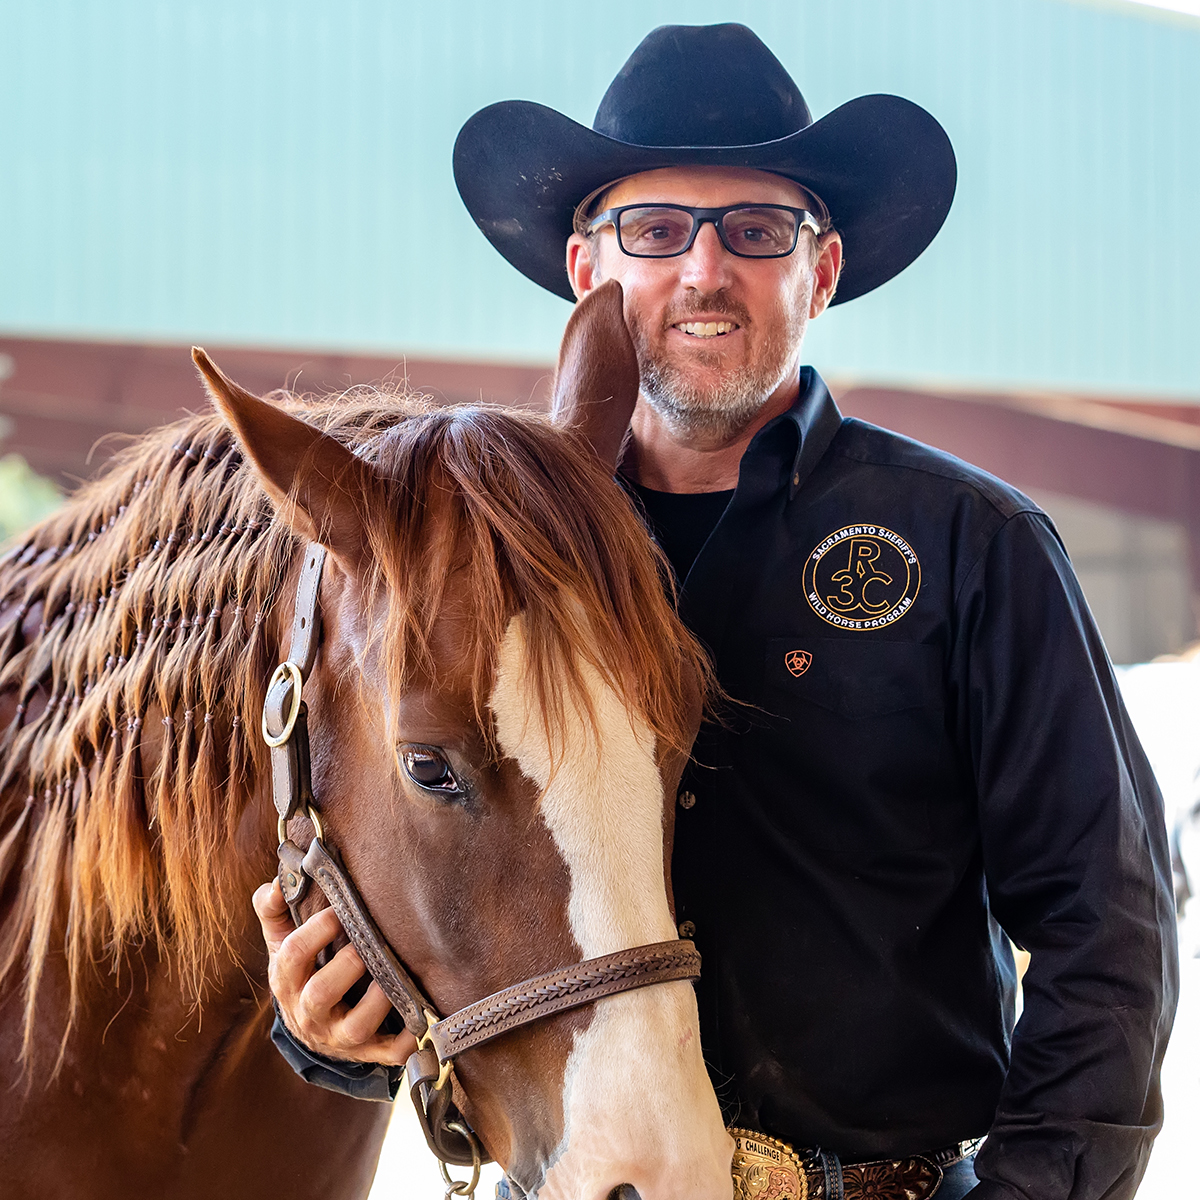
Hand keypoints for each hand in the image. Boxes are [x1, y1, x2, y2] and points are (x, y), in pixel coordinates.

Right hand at [253, 878, 417, 1065]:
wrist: (308, 1028)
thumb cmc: (301, 972)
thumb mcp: (280, 943)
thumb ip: (274, 910)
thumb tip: (277, 881)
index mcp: (287, 982)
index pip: (294, 954)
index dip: (318, 929)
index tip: (340, 909)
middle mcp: (310, 1014)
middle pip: (321, 993)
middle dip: (349, 964)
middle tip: (368, 940)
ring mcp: (339, 1037)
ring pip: (356, 1026)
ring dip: (379, 1000)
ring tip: (395, 973)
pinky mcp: (368, 1052)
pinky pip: (389, 1053)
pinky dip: (408, 1041)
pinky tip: (422, 1017)